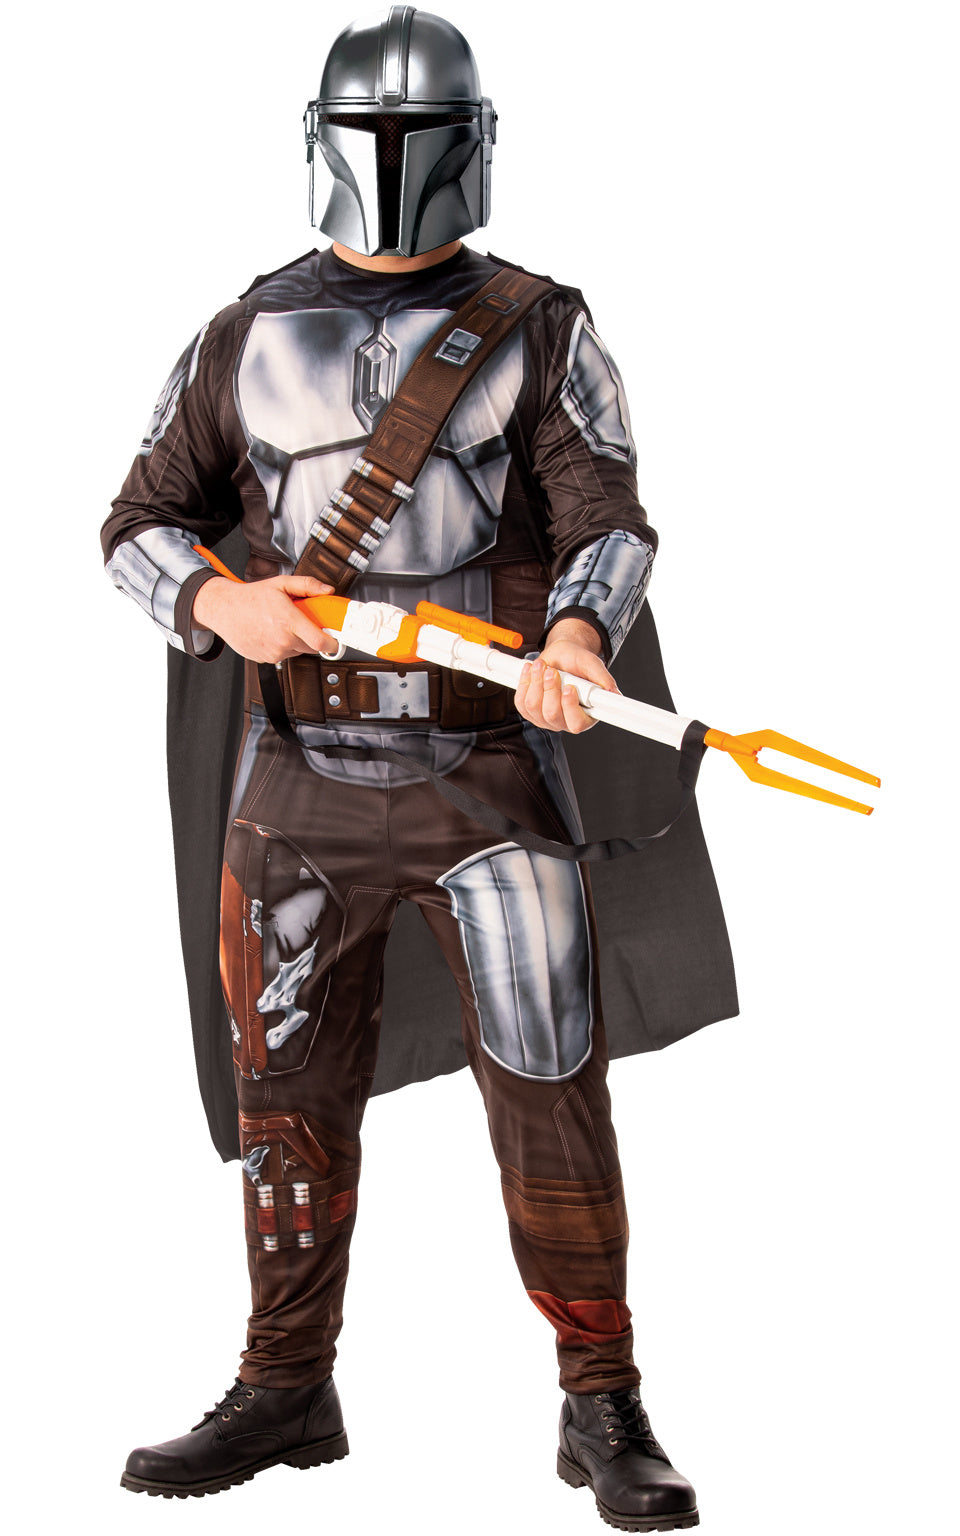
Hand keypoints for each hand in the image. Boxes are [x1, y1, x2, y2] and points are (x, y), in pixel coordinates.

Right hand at [192, 573, 340, 662]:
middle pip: (311, 648)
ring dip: (296, 641)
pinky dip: (282, 646)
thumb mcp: (281, 584)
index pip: (320, 643)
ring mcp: (274, 652)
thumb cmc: (250, 597)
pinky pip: (283, 655)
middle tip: (302, 623)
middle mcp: (282, 640)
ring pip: (297, 651)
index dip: (332, 644)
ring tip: (282, 625)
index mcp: (289, 622)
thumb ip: (307, 585)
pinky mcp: (266, 659)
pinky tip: (271, 632)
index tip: (335, 640)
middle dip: (312, 637)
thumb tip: (327, 590)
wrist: (224, 609)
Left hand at [514, 617, 618, 733]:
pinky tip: (532, 671)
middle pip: (552, 714)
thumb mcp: (593, 665)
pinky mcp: (530, 711)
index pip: (577, 723)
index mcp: (585, 715)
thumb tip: (614, 694)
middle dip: (550, 689)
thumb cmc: (578, 663)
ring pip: (534, 707)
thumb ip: (603, 679)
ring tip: (542, 666)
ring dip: (536, 682)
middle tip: (552, 671)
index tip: (569, 687)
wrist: (561, 656)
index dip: (570, 706)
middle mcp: (565, 721)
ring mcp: (545, 718)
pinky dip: (524, 683)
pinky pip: (521, 702)